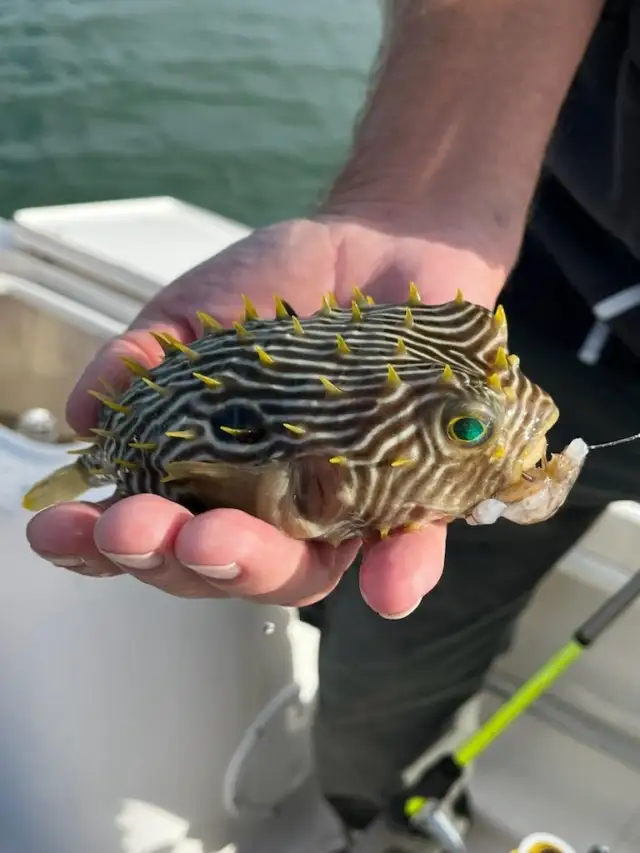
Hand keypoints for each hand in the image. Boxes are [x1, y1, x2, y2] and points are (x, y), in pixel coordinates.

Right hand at [25, 214, 502, 617]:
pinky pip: (414, 546)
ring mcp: (343, 505)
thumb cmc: (282, 286)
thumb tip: (83, 415)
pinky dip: (400, 572)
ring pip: (301, 571)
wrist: (383, 243)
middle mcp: (272, 505)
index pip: (151, 526)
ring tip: (214, 542)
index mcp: (211, 474)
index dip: (100, 542)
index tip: (57, 529)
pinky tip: (387, 589)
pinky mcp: (418, 491)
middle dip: (169, 557)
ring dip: (253, 569)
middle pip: (217, 565)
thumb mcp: (196, 311)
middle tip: (136, 529)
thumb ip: (143, 359)